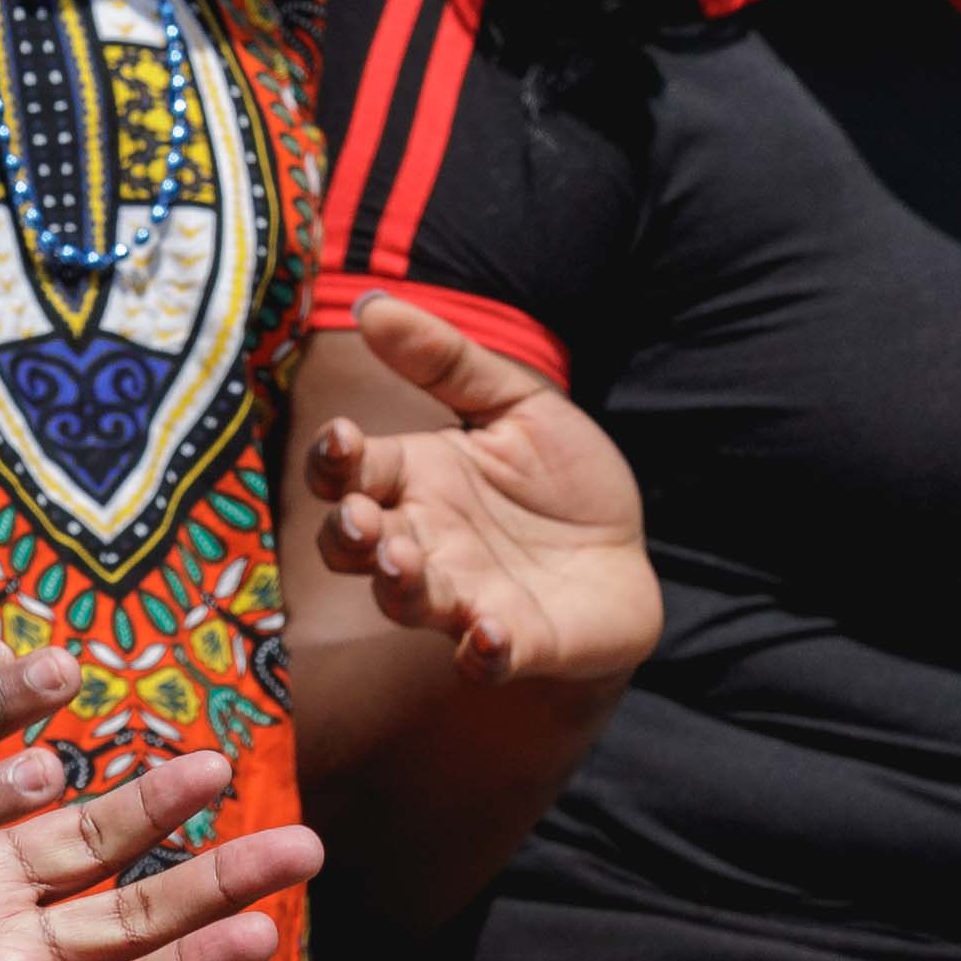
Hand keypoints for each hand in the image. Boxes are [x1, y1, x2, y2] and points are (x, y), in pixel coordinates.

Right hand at [306, 294, 655, 689]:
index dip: (334, 459)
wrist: (626, 552)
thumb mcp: (519, 405)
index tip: (343, 438)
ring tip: (406, 563)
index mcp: (414, 480)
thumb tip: (374, 303)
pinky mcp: (517, 643)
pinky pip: (486, 657)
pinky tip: (490, 633)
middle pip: (354, 547)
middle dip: (348, 534)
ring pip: (405, 601)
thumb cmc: (560, 479)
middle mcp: (422, 543)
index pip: (348, 472)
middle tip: (360, 517)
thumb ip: (448, 361)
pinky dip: (483, 651)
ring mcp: (463, 598)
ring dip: (399, 585)